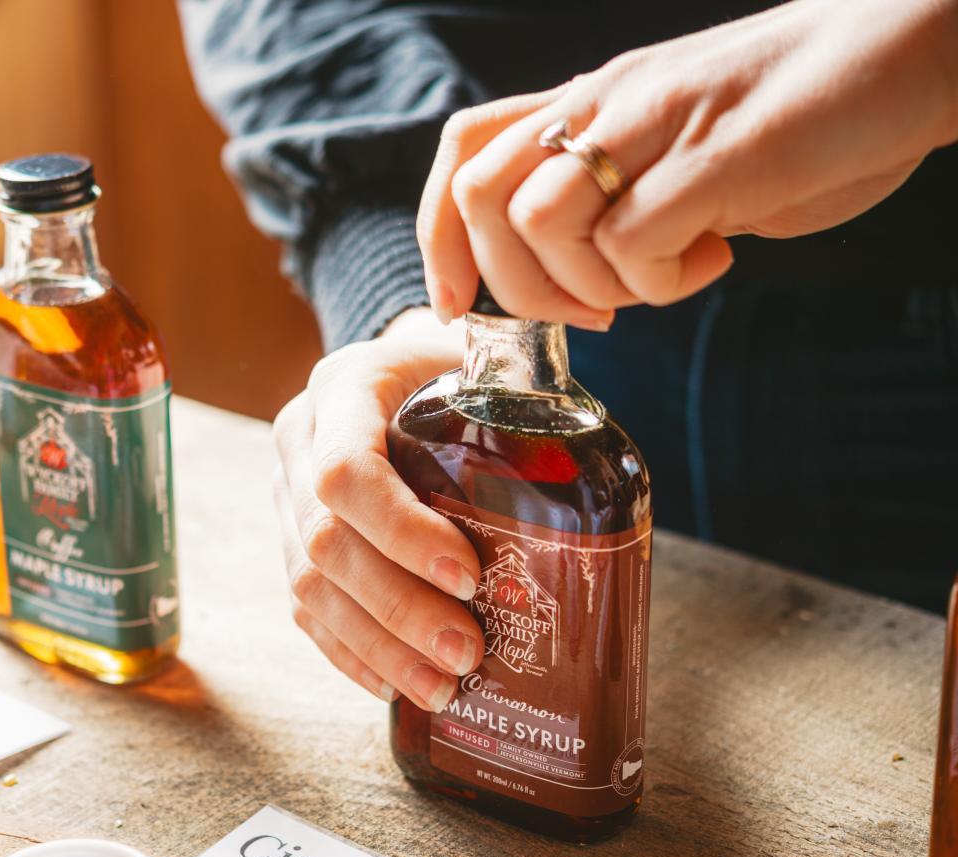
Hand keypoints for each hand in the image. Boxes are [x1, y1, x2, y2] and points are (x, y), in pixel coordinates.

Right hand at [273, 308, 480, 710]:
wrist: (398, 369)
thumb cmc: (453, 368)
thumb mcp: (479, 356)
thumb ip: (518, 387)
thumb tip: (584, 457)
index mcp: (343, 388)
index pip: (347, 470)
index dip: (401, 531)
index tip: (469, 574)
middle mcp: (299, 442)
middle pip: (326, 541)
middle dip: (399, 607)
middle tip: (467, 651)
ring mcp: (286, 496)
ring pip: (310, 586)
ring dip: (378, 645)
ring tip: (441, 686)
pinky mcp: (289, 541)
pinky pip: (306, 610)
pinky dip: (352, 653)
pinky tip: (397, 685)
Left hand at [417, 0, 957, 326]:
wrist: (905, 57)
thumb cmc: (796, 116)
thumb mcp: (676, 150)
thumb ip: (616, 194)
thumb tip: (570, 279)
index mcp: (590, 102)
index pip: (464, 150)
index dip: (439, 236)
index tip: (456, 304)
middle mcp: (606, 103)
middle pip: (481, 196)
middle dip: (517, 285)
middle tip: (595, 311)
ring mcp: (656, 124)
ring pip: (541, 220)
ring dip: (591, 283)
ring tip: (664, 275)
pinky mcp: (716, 155)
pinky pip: (633, 243)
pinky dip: (664, 281)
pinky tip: (716, 253)